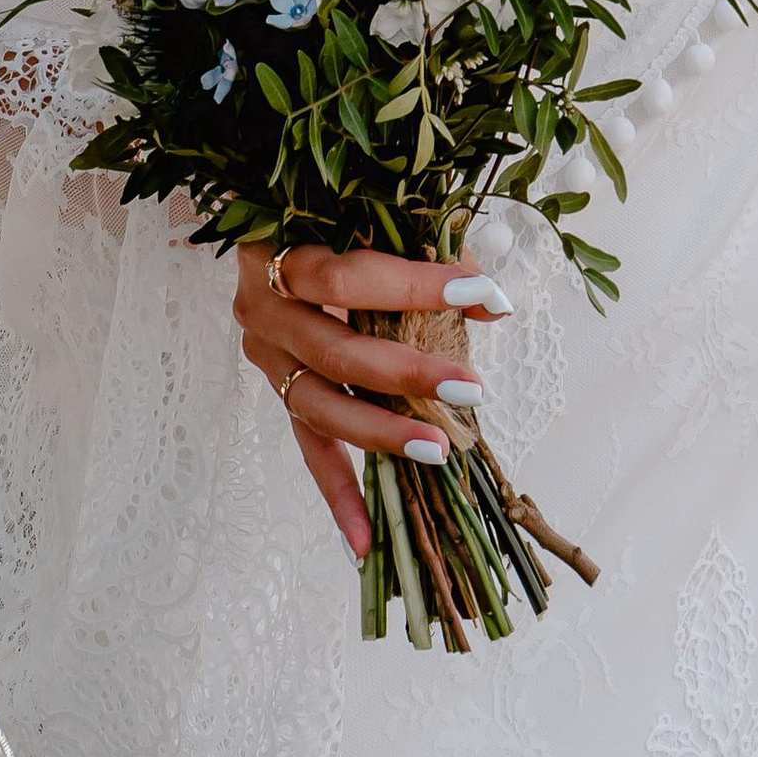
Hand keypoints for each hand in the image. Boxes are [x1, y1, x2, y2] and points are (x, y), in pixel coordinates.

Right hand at [234, 241, 510, 561]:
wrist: (270, 222)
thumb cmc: (331, 214)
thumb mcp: (369, 216)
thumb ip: (426, 249)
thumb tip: (492, 296)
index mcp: (281, 252)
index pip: (347, 276)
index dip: (415, 285)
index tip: (482, 292)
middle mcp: (265, 308)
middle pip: (335, 351)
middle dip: (407, 372)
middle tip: (469, 387)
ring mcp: (268, 356)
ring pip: (319, 408)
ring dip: (382, 434)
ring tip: (437, 451)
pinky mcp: (282, 392)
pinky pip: (309, 449)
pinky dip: (339, 496)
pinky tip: (365, 542)